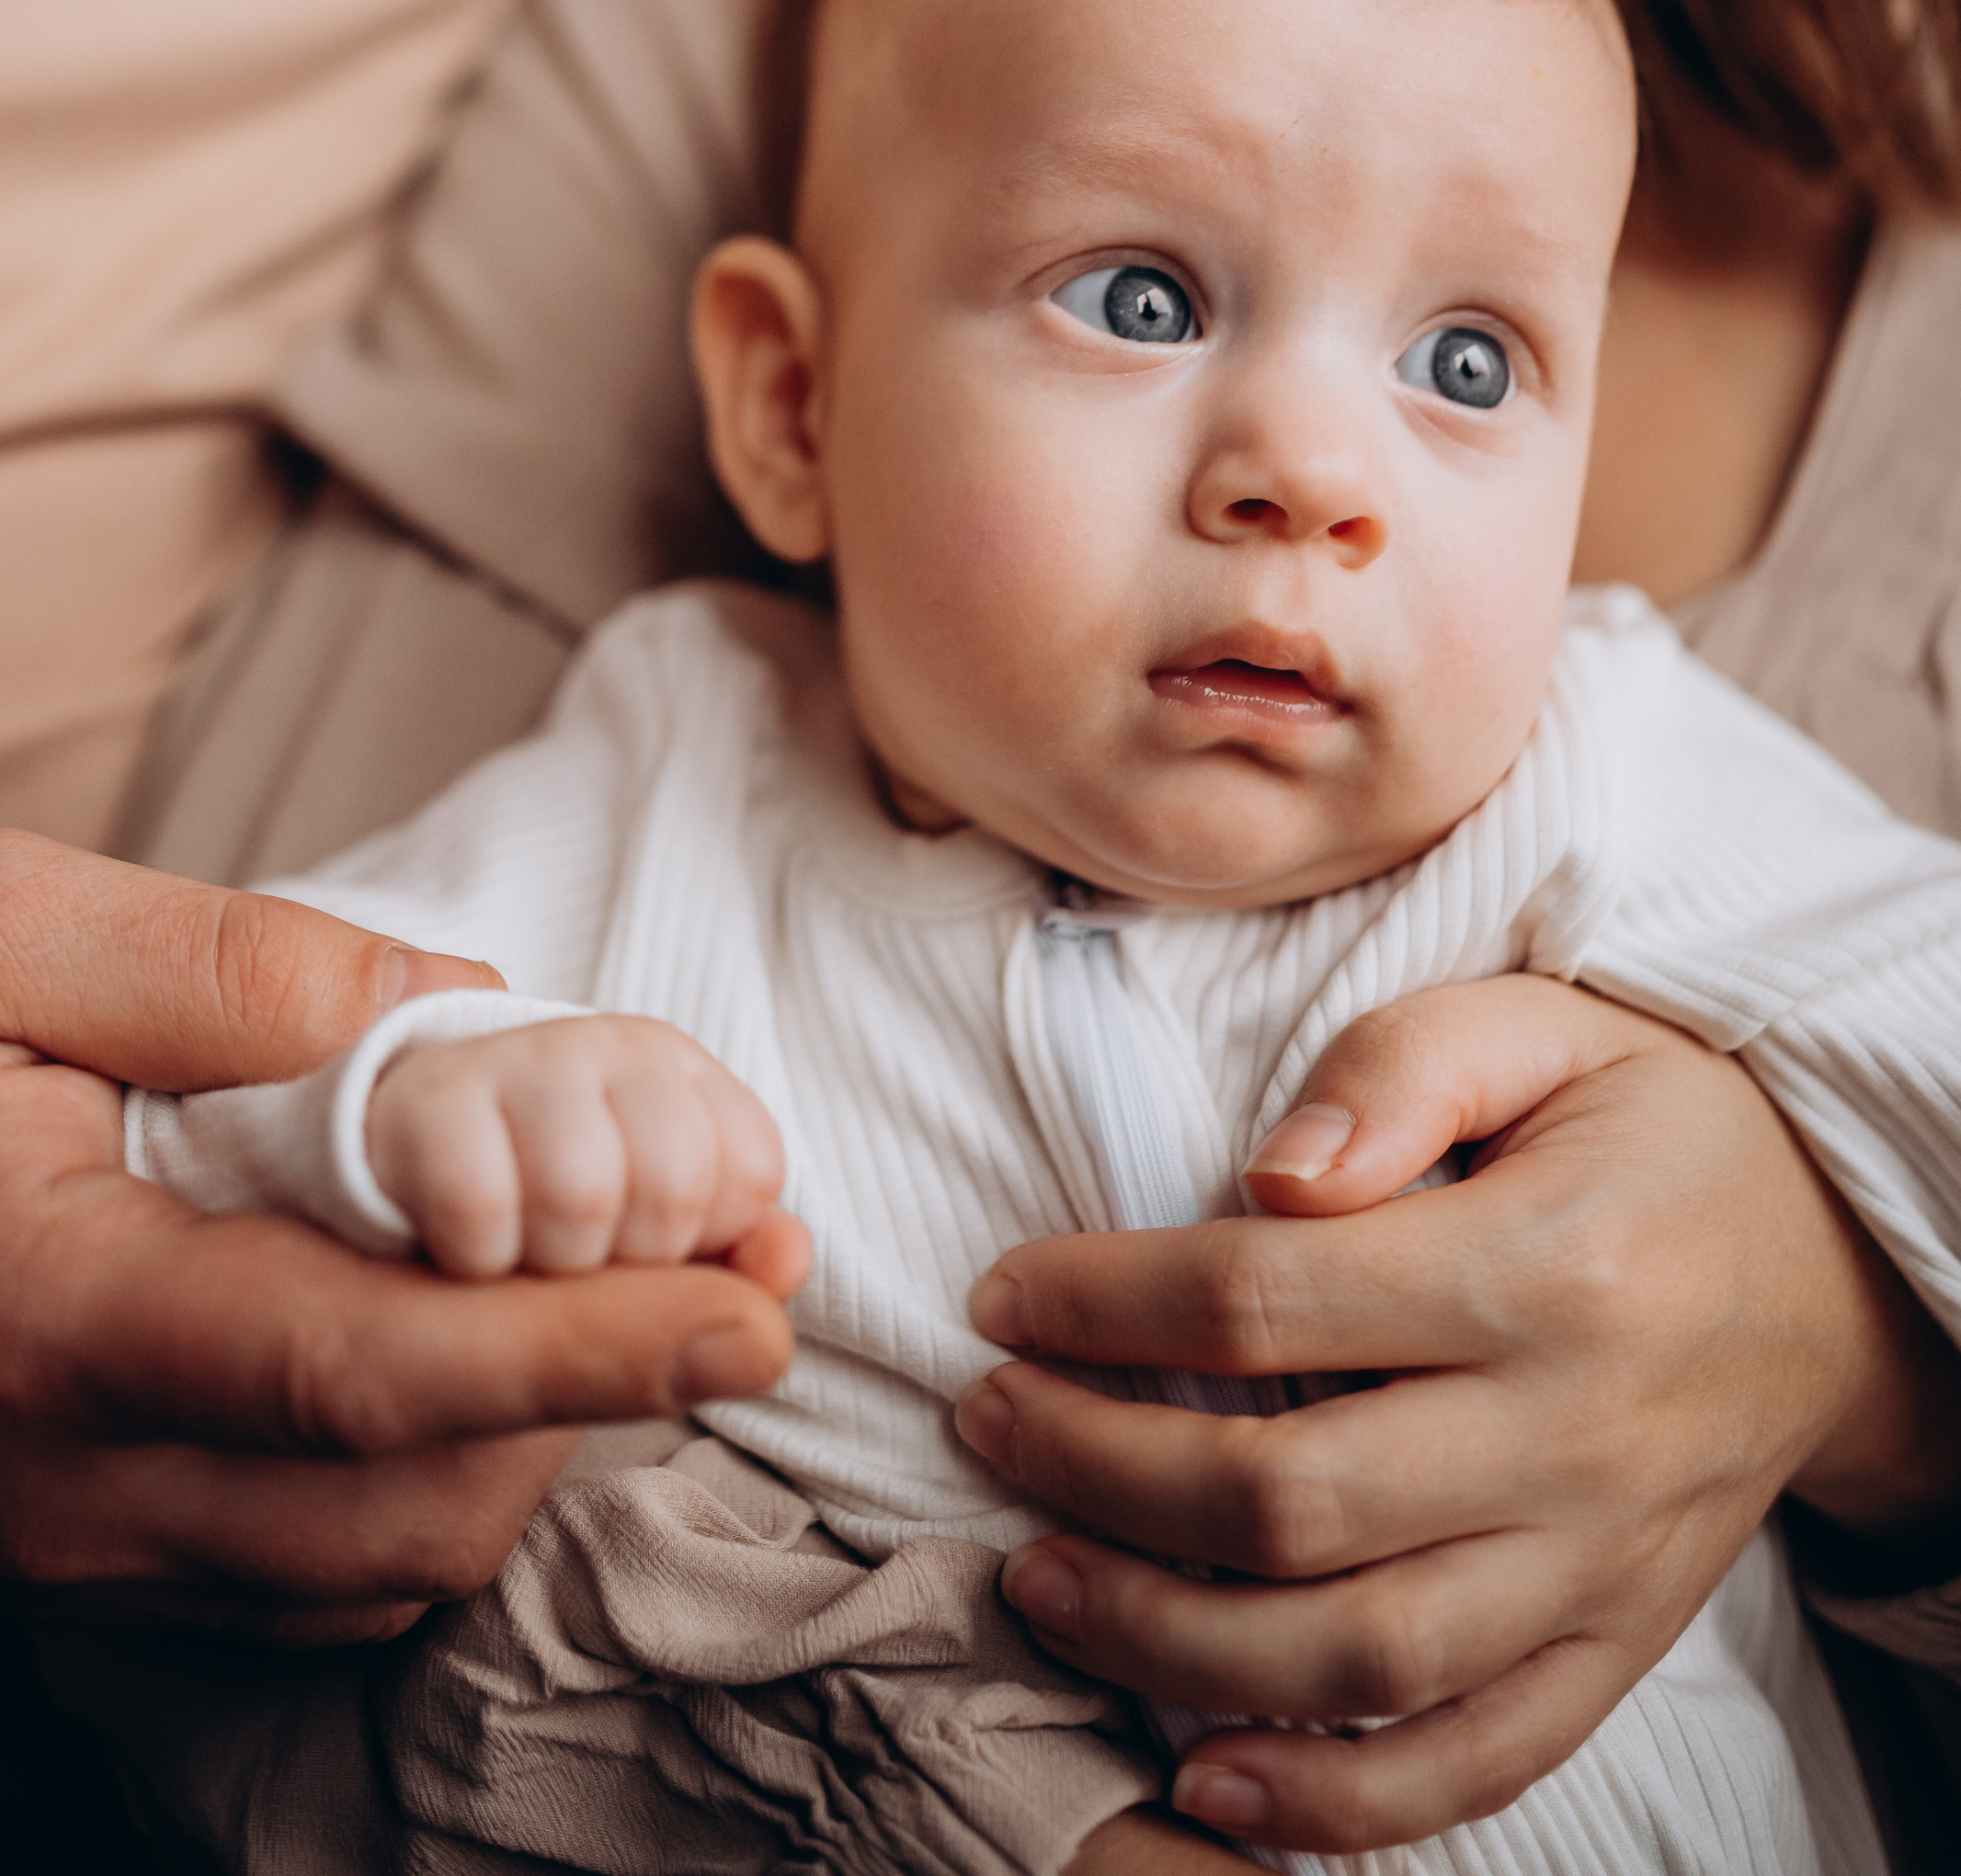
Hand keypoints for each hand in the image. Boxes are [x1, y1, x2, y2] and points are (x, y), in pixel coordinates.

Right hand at [0, 832, 799, 1636]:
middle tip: (762, 1258)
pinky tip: (502, 1360)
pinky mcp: (71, 1561)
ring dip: (541, 1444)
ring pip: (375, 1565)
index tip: (755, 1300)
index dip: (580, 1348)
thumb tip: (463, 1014)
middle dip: (615, 1395)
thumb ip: (235, 964)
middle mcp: (61, 1480)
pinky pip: (306, 1582)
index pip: (361, 1372)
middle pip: (403, 1499)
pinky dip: (439, 1487)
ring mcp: (63, 1548)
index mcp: (40, 1309)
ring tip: (667, 1292)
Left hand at [951, 975, 1960, 1853]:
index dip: (1104, 1303)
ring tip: (1040, 1576)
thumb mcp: (1539, 1024)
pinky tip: (1205, 1775)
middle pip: (1287, 1497)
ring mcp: (1596, 1565)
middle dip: (1099, 1469)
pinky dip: (1335, 1800)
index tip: (1003, 1293)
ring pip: (1356, 1655)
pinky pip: (1471, 1762)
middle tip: (989, 1424)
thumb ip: (1392, 1071)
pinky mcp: (1613, 1648)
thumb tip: (1265, 1178)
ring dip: (1168, 1637)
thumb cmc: (1648, 1125)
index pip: (1266, 1299)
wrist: (1832, 1268)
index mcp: (1543, 1268)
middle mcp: (1572, 1439)